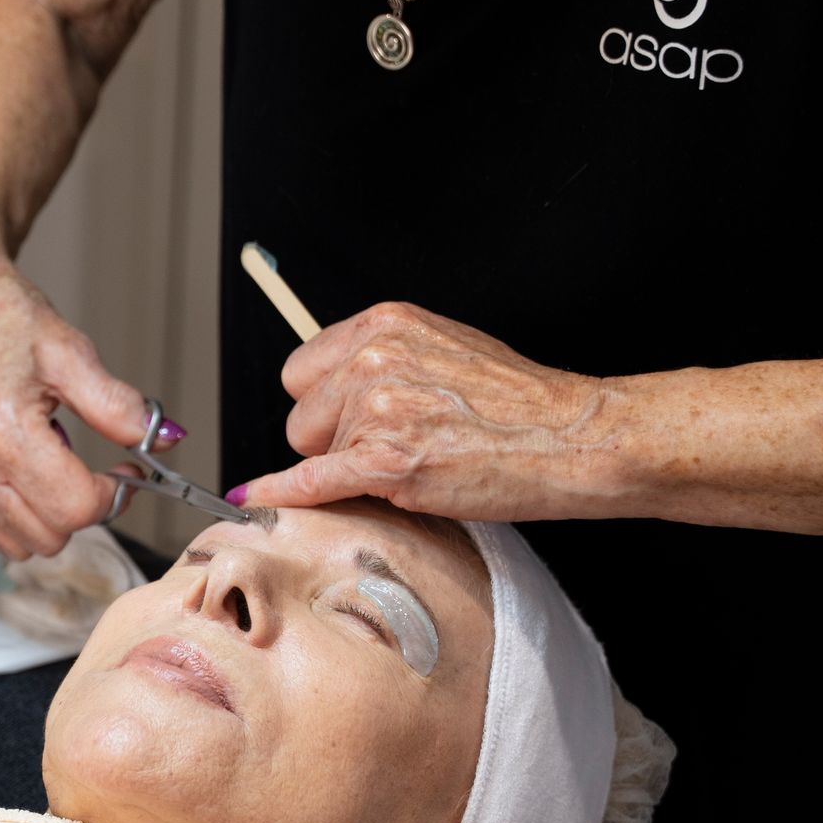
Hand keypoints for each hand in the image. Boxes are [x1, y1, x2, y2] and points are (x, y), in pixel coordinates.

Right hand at [0, 231, 156, 557]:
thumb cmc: (5, 320)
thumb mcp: (72, 354)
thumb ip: (119, 406)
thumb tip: (164, 439)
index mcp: (1, 431)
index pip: (76, 508)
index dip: (113, 494)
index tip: (124, 470)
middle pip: (51, 535)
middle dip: (82, 507)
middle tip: (91, 467)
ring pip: (20, 544)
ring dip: (47, 514)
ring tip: (48, 460)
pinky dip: (15, 513)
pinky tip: (19, 467)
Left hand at [238, 302, 621, 523]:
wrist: (569, 437)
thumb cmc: (518, 402)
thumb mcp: (446, 347)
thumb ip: (388, 357)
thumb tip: (337, 382)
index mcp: (384, 325)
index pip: (303, 368)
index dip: (323, 402)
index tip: (344, 420)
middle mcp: (372, 359)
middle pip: (300, 414)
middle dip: (331, 438)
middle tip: (390, 448)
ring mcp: (376, 410)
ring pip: (313, 451)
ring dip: (351, 468)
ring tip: (414, 464)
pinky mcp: (385, 462)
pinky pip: (310, 481)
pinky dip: (282, 493)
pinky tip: (253, 498)